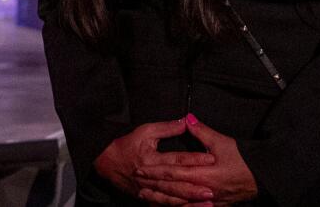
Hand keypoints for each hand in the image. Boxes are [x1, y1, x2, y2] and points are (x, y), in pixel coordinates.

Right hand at [93, 119, 216, 205]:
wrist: (107, 162)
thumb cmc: (127, 145)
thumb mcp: (145, 131)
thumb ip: (166, 128)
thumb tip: (185, 122)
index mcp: (151, 159)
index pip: (176, 159)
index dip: (194, 159)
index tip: (211, 159)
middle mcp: (150, 177)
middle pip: (175, 183)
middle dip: (194, 187)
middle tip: (212, 189)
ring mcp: (148, 190)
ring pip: (171, 198)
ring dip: (189, 202)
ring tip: (207, 202)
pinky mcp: (148, 198)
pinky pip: (164, 205)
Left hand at [133, 114, 257, 204]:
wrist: (263, 177)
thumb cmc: (243, 159)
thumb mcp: (222, 142)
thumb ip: (201, 132)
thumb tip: (187, 119)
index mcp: (204, 174)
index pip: (174, 173)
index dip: (156, 171)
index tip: (141, 168)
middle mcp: (205, 191)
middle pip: (174, 190)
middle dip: (155, 186)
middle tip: (138, 183)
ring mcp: (210, 201)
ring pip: (181, 203)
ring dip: (163, 199)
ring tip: (147, 196)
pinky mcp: (216, 206)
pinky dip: (178, 206)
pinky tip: (168, 204)